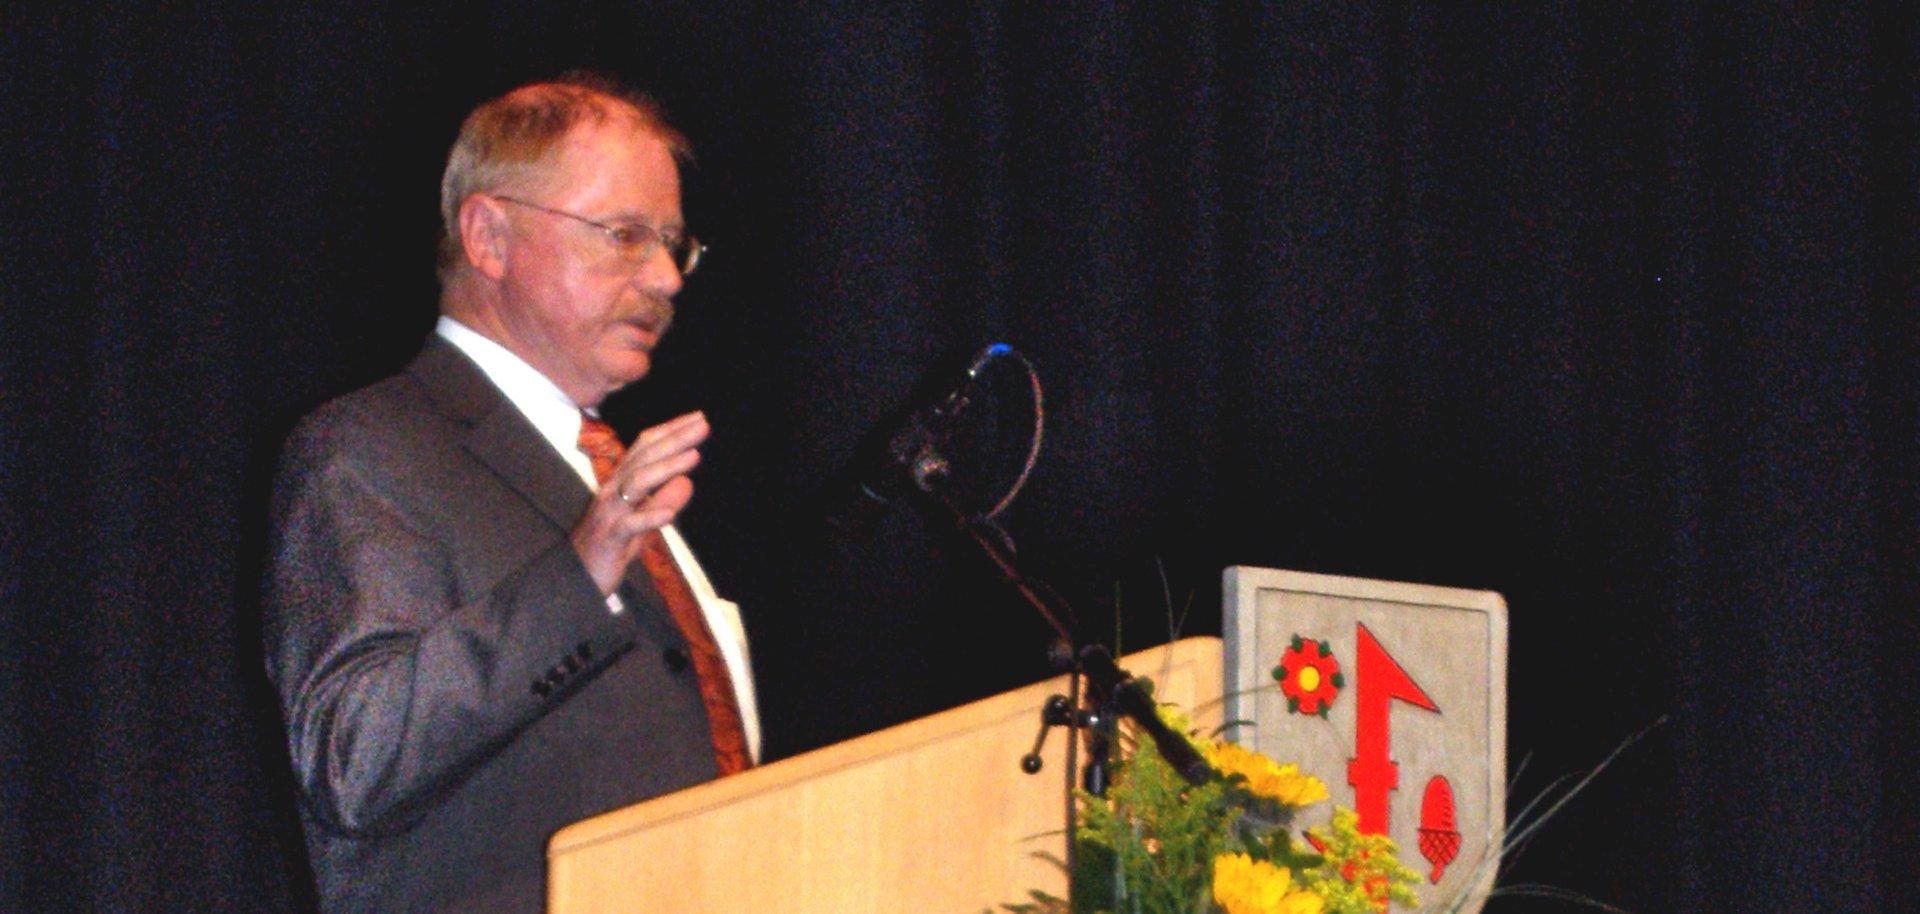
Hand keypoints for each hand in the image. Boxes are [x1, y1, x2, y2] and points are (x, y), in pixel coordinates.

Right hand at [571, 411, 708, 594]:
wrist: (577, 577)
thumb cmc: (610, 546)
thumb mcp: (642, 522)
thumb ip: (661, 500)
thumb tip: (687, 482)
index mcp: (619, 483)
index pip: (644, 449)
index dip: (669, 431)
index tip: (697, 418)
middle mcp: (613, 491)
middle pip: (644, 458)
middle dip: (674, 439)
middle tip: (703, 424)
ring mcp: (610, 513)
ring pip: (637, 483)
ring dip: (666, 468)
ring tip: (694, 455)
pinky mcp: (610, 538)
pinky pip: (629, 525)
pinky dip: (650, 516)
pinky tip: (670, 515)